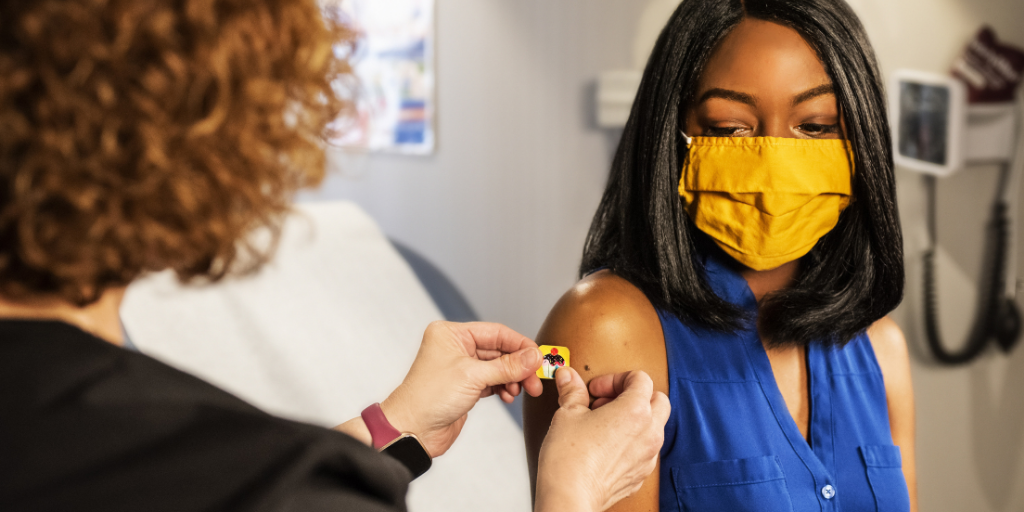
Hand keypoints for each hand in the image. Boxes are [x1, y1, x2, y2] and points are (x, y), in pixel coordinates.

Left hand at [379, 321, 543, 456]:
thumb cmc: (428, 398)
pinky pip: (493, 381)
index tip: (538, 357)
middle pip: (499, 351)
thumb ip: (507, 366)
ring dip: (513, 378)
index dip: (520, 345)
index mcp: (452, 334)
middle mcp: (456, 347)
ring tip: (523, 390)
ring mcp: (461, 368)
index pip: (496, 332)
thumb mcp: (473, 377)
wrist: (412, 430)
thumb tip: (533, 357)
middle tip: (534, 380)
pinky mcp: (465, 387)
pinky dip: (504, 387)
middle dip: (519, 366)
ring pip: (498, 367)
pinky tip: (509, 396)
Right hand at [534, 368, 669, 511]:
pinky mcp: (641, 474)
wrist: (569, 496)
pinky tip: (606, 446)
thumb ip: (573, 391)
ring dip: (635, 419)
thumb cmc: (569, 458)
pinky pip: (645, 450)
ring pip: (655, 426)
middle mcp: (649, 432)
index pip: (640, 379)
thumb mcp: (568, 414)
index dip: (615, 378)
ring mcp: (648, 456)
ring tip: (605, 425)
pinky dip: (632, 442)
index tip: (597, 390)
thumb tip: (568, 377)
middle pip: (658, 400)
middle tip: (607, 403)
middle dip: (634, 396)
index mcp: (636, 411)